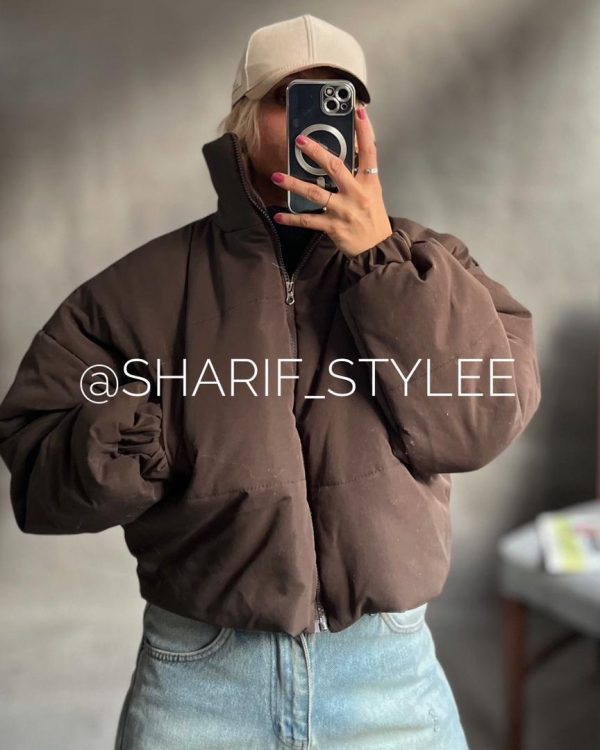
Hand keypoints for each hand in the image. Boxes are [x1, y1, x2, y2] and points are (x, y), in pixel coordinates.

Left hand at [270, 106, 392, 257]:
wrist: (376, 250)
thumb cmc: (373, 219)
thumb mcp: (373, 193)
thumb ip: (359, 175)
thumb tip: (339, 157)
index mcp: (369, 183)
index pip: (369, 151)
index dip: (364, 130)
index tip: (357, 111)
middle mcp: (356, 193)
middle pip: (335, 168)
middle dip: (317, 152)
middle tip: (300, 141)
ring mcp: (343, 210)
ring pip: (315, 193)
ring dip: (293, 184)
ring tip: (276, 176)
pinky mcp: (333, 227)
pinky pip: (309, 221)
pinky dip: (292, 218)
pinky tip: (279, 215)